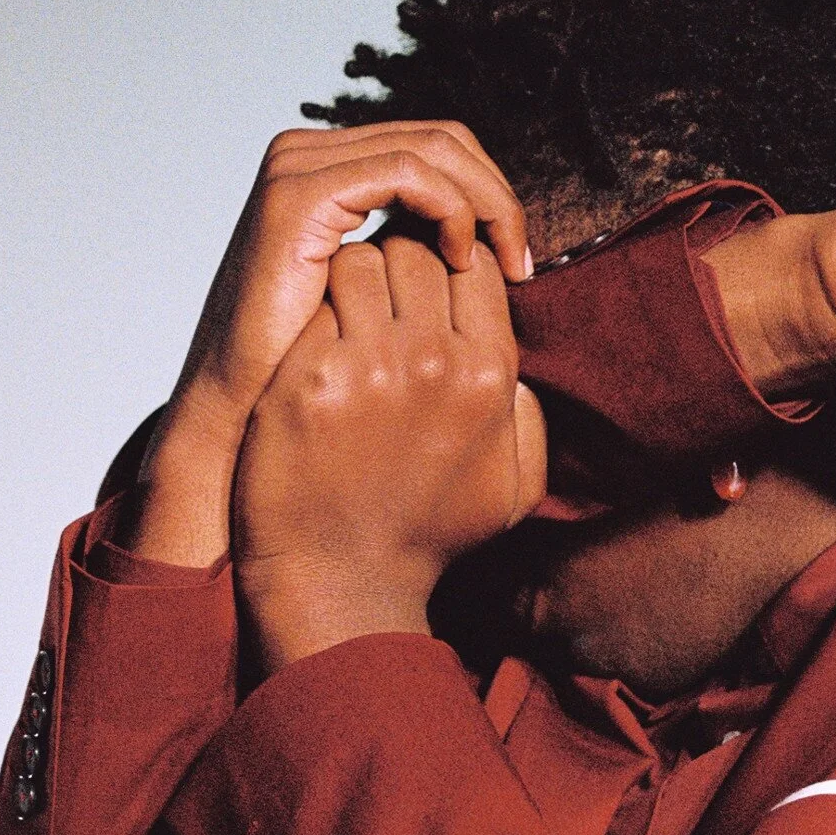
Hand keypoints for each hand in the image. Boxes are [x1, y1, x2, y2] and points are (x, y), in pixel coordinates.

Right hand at [121, 122, 530, 563]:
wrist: (240, 416)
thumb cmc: (309, 378)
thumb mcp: (376, 303)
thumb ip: (416, 260)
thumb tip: (490, 245)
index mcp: (329, 172)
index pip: (438, 152)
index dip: (490, 196)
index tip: (517, 263)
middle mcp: (310, 155)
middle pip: (443, 138)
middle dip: (497, 196)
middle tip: (521, 262)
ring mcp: (300, 168)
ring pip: (435, 149)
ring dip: (485, 204)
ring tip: (503, 265)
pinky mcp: (301, 194)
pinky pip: (409, 173)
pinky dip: (452, 208)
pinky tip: (460, 262)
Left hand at [233, 238, 546, 674]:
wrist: (343, 585)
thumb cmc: (425, 536)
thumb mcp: (514, 486)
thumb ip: (527, 416)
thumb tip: (515, 366)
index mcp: (490, 376)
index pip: (475, 264)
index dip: (447, 264)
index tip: (422, 290)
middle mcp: (437, 362)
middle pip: (418, 250)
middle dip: (397, 263)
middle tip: (376, 298)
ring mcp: (369, 367)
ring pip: (362, 260)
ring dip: (351, 281)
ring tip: (342, 318)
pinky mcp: (308, 378)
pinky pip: (316, 302)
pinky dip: (313, 311)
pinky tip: (309, 346)